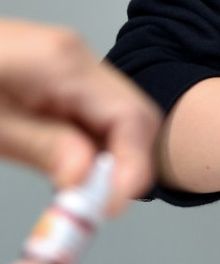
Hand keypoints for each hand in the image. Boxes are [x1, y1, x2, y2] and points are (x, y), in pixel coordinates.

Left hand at [0, 19, 157, 212]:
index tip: (110, 207)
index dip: (133, 166)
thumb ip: (42, 147)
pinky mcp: (54, 74)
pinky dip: (88, 143)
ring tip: (79, 192)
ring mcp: (67, 62)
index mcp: (62, 63)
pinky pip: (90, 111)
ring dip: (108, 157)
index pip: (130, 117)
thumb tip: (86, 176)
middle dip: (125, 164)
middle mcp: (75, 56)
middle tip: (97, 206)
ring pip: (115, 116)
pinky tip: (67, 166)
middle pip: (132, 115)